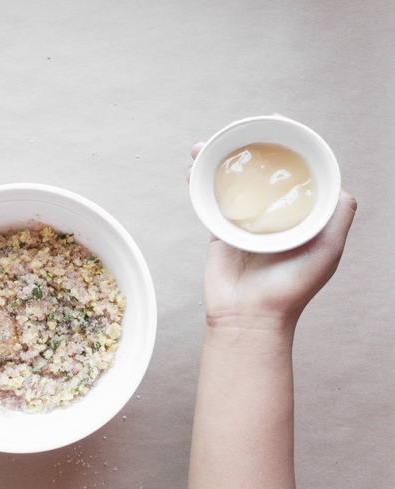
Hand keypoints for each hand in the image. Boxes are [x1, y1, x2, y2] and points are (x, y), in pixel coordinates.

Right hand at [189, 142, 357, 329]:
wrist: (248, 316)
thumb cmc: (291, 288)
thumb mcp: (327, 250)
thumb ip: (338, 216)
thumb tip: (340, 185)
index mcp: (299, 218)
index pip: (295, 176)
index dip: (288, 150)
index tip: (279, 127)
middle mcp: (272, 217)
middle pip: (260, 175)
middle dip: (248, 151)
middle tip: (241, 131)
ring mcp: (244, 224)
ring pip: (231, 185)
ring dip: (218, 163)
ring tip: (208, 145)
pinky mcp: (219, 232)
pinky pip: (209, 202)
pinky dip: (199, 184)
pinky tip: (193, 169)